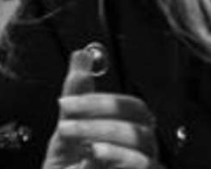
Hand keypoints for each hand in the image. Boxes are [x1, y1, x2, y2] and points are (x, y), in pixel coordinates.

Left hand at [42, 48, 162, 168]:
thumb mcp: (67, 136)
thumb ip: (77, 95)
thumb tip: (82, 54)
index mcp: (129, 133)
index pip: (130, 105)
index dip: (98, 99)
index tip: (64, 102)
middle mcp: (143, 151)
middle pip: (141, 116)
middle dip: (101, 112)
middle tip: (67, 120)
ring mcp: (147, 167)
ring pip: (142, 139)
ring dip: (104, 133)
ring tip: (79, 142)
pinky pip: (144, 164)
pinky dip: (117, 156)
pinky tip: (93, 155)